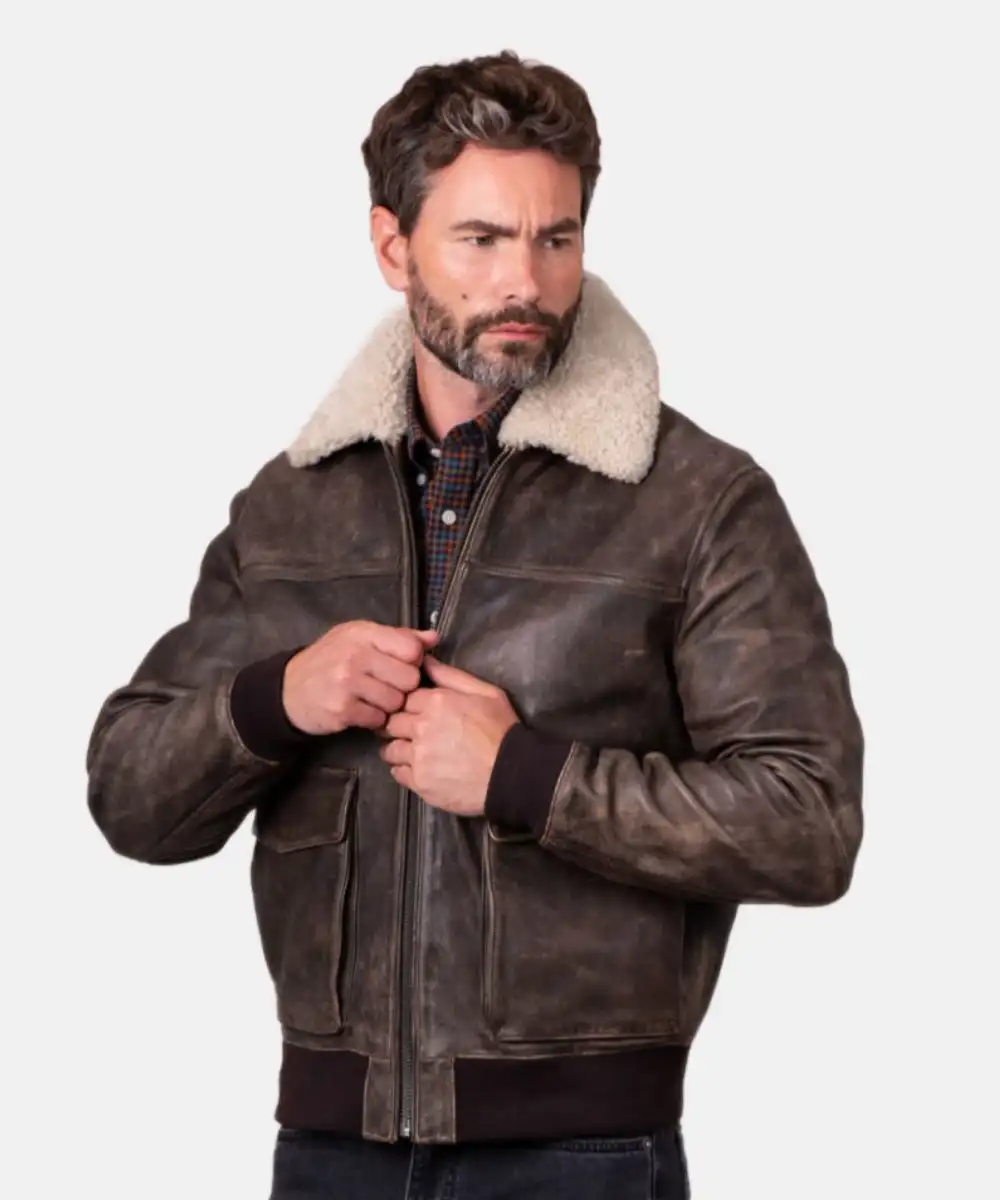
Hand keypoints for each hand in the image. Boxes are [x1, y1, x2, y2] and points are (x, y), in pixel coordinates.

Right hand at [282, 620, 438, 734]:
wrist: (288, 690)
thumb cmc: (329, 661)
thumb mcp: (358, 638)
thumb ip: (398, 637)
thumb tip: (433, 637)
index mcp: (362, 633)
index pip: (411, 648)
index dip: (412, 660)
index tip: (400, 665)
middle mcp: (354, 655)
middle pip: (409, 678)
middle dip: (402, 686)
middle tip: (385, 685)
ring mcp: (347, 683)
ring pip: (396, 702)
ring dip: (388, 705)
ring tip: (371, 698)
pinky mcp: (342, 710)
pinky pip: (378, 719)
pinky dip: (373, 719)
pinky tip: (360, 710)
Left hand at [379, 656, 520, 816]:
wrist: (511, 773)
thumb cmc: (501, 730)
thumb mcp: (485, 692)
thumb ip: (451, 676)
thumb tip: (424, 661)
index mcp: (435, 702)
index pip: (404, 698)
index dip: (410, 705)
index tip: (416, 712)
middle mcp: (420, 727)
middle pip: (392, 723)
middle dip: (399, 726)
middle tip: (413, 733)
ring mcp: (418, 757)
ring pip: (390, 749)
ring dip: (398, 749)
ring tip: (415, 752)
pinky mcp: (419, 782)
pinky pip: (397, 773)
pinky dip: (404, 770)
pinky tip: (420, 769)